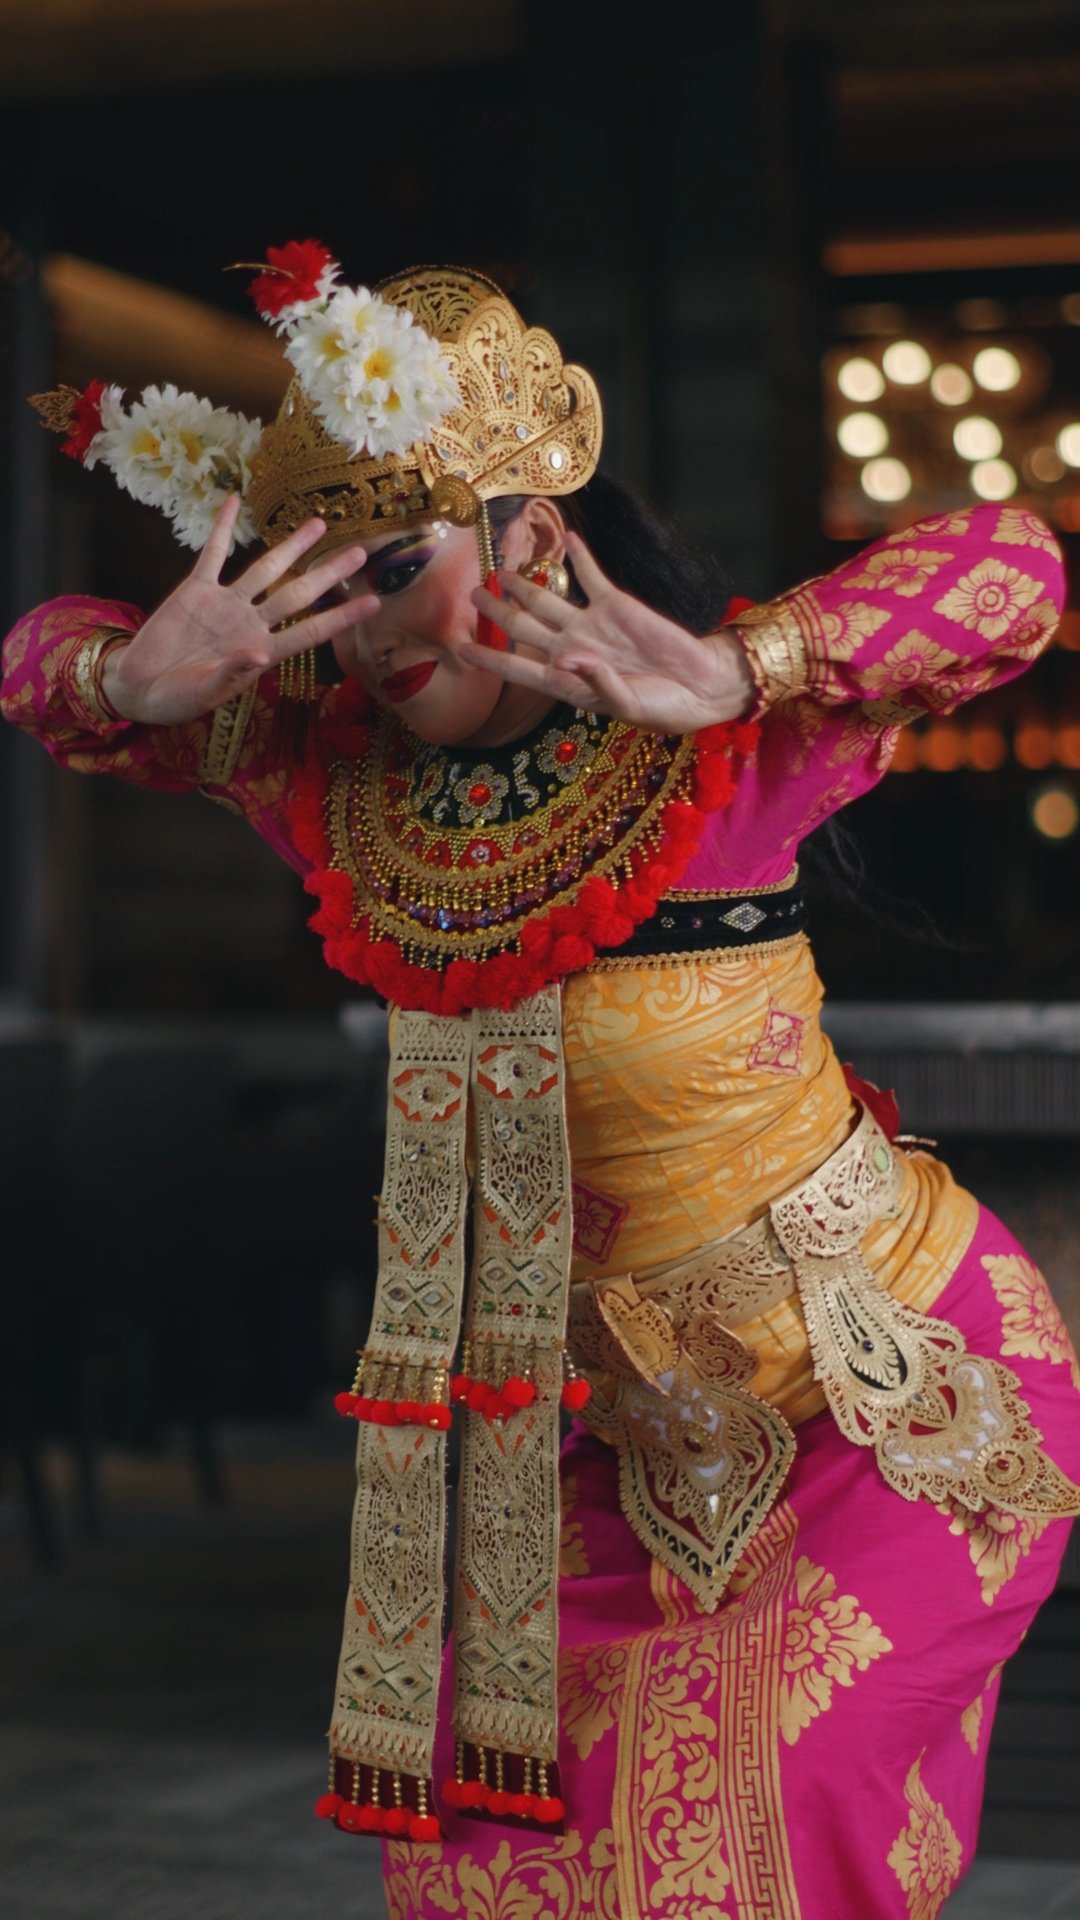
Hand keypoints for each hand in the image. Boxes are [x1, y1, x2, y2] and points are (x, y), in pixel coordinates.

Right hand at [102, 494, 378, 725]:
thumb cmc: (177, 698)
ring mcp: (226, 604)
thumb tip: (258, 656)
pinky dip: (223, 528)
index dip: (341, 617)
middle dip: (327, 574)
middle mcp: (250, 624)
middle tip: (359, 553)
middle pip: (297, 593)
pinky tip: (234, 501)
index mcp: (260, 653)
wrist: (140, 686)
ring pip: (265, 568)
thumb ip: (231, 674)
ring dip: (290, 546)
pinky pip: (213, 554)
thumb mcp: (203, 693)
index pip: (310, 632)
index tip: (373, 602)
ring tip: (318, 523)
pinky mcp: (196, 590)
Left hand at [463, 531, 753, 733]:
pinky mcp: (618, 605)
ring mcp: (593, 625)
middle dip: (497, 610)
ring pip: (548, 599)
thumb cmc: (663, 707)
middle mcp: (573, 650)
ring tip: (500, 567)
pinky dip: (579, 558)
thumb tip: (565, 657)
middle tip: (473, 592)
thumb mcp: (627, 705)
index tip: (460, 649)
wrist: (701, 686)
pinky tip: (566, 540)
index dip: (490, 658)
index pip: (519, 668)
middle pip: (524, 625)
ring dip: (524, 583)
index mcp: (568, 681)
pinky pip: (593, 577)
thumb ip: (595, 683)